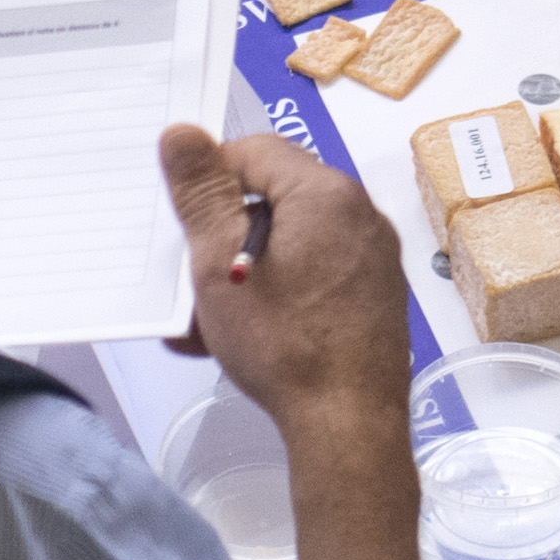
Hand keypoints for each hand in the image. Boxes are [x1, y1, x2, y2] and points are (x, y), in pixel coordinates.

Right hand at [156, 127, 423, 559]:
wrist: (350, 426)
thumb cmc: (282, 344)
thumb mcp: (221, 267)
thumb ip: (202, 195)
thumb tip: (183, 132)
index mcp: (326, 192)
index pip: (255, 151)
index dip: (211, 180)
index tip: (183, 224)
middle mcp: (360, 213)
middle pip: (274, 201)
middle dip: (223, 240)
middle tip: (189, 284)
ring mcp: (373, 257)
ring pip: (291, 245)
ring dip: (244, 276)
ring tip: (205, 326)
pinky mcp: (376, 296)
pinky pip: (316, 276)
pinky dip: (278, 296)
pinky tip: (244, 339)